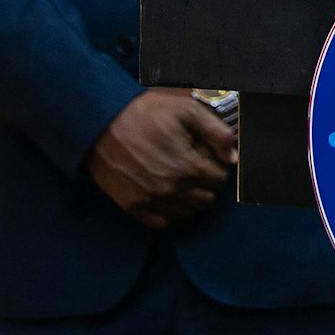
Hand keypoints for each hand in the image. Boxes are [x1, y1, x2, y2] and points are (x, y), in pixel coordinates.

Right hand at [86, 89, 235, 229]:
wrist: (101, 122)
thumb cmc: (146, 113)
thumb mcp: (187, 111)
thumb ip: (216, 133)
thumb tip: (232, 157)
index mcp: (187, 166)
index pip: (221, 179)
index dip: (217, 165)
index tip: (206, 155)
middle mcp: (170, 189)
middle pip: (207, 198)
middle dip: (206, 183)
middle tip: (193, 165)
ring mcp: (150, 201)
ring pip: (187, 213)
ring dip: (189, 198)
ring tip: (179, 178)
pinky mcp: (132, 206)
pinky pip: (162, 223)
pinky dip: (170, 212)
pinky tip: (167, 194)